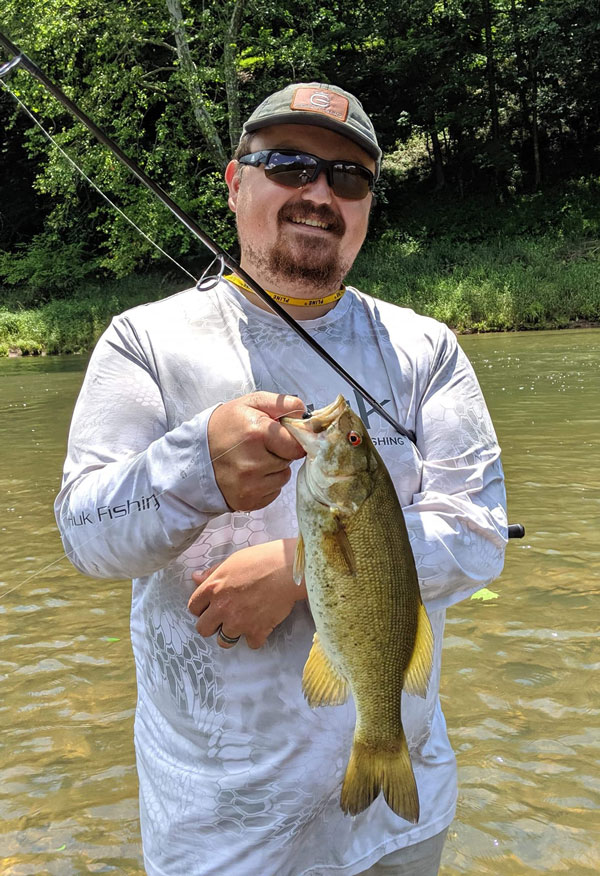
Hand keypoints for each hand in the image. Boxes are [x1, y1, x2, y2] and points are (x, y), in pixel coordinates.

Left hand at [188, 539, 306, 648]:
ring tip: (244, 621)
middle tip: (225, 617)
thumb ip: (213, 573)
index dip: (202, 608)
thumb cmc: (262, 559)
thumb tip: (196, 577)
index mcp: (213, 588)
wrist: (288, 569)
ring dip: (233, 633)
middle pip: (203, 629)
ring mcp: (239, 622)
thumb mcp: (232, 560)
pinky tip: (261, 624)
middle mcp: (222, 608)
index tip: (210, 607)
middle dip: (212, 624)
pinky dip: (256, 637)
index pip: (193, 607)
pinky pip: (251, 644)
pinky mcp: (257, 631)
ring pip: (224, 641)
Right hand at [208, 392, 305, 511]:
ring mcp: (250, 485)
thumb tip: (303, 413)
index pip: (297, 444)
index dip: (292, 439)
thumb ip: (280, 403)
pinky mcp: (248, 501)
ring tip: (253, 460)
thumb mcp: (248, 403)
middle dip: (280, 452)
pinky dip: (266, 484)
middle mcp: (254, 463)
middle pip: (289, 460)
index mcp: (256, 433)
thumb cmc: (223, 427)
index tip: (283, 437)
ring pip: (283, 477)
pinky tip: (249, 475)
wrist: (194, 456)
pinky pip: (273, 492)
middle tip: (261, 446)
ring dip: (274, 469)